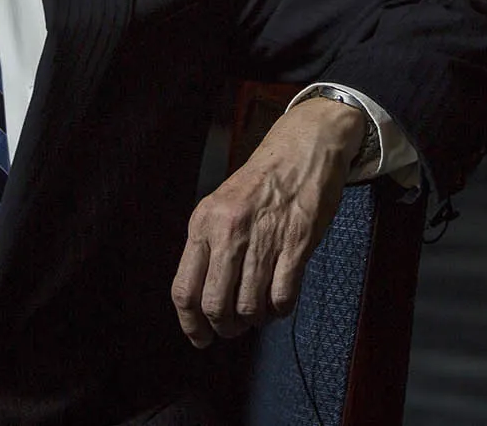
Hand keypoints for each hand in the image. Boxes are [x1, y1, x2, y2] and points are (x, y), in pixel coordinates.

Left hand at [169, 96, 361, 346]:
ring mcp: (264, 238)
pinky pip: (282, 297)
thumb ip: (209, 247)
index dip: (190, 324)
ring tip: (260, 310)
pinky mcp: (297, 243)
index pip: (184, 289)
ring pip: (250, 307)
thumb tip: (203, 301)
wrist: (302, 148)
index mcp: (203, 223)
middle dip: (225, 327)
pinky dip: (280, 309)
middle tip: (235, 327)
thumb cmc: (260, 182)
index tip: (200, 338)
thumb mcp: (220, 206)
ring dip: (255, 320)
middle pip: (215, 305)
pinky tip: (280, 300)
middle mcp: (229, 232)